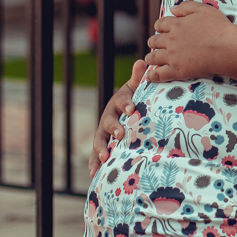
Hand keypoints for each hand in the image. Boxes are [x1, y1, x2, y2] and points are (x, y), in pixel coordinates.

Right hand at [88, 59, 145, 177]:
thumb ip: (139, 77)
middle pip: (107, 121)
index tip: (132, 108)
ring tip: (104, 157)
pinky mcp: (104, 145)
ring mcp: (104, 131)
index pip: (121, 101)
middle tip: (120, 133)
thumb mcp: (137, 88)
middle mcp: (108, 116)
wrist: (127, 111)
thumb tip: (142, 61)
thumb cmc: (136, 99)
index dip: (126, 104)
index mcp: (118, 101)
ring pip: (99, 139)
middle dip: (113, 127)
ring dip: (100, 148)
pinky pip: (96, 155)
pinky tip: (94, 174)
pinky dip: (94, 164)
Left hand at [144, 1, 236, 82]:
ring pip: (153, 57)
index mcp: (176, 24)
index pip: (160, 24)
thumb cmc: (219, 28)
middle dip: (153, 42)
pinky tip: (150, 76)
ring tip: (150, 59)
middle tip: (155, 44)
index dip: (159, 26)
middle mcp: (171, 40)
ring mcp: (172, 56)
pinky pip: (158, 74)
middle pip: (154, 41)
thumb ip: (186, 6)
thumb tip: (173, 9)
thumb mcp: (204, 9)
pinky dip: (152, 75)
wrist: (226, 48)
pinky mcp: (176, 71)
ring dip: (150, 58)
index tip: (161, 29)